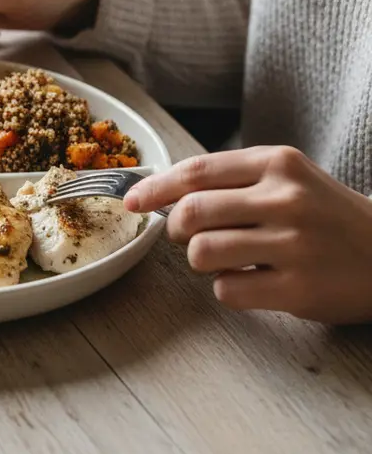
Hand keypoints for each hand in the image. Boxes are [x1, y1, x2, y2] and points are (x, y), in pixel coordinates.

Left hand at [125, 146, 371, 323]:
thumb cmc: (323, 214)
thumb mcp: (286, 177)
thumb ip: (229, 179)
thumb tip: (159, 192)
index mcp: (276, 163)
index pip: (196, 171)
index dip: (154, 187)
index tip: (131, 200)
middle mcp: (285, 199)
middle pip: (191, 212)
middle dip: (174, 228)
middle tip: (184, 235)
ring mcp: (294, 244)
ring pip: (202, 251)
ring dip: (200, 259)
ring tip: (225, 258)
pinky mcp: (298, 288)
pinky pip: (227, 290)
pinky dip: (227, 288)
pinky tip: (252, 280)